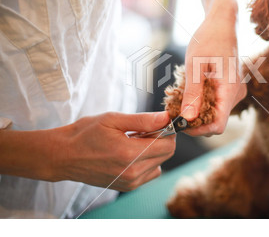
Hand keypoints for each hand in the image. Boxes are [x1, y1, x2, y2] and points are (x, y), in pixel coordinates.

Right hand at [56, 111, 174, 191]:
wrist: (63, 156)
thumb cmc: (85, 134)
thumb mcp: (113, 119)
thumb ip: (143, 120)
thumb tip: (166, 117)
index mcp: (130, 154)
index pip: (168, 144)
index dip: (167, 130)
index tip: (158, 122)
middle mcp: (133, 172)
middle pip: (167, 154)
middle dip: (161, 139)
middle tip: (143, 130)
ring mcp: (130, 182)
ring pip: (160, 164)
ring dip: (154, 151)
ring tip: (134, 142)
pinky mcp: (127, 187)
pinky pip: (150, 173)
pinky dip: (147, 162)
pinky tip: (131, 153)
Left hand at [181, 6, 246, 136]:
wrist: (222, 22)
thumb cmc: (209, 38)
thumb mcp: (195, 65)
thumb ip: (193, 93)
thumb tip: (187, 119)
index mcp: (230, 89)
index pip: (218, 125)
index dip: (198, 130)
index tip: (180, 123)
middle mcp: (236, 94)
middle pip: (216, 121)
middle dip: (195, 120)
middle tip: (175, 108)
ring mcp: (235, 91)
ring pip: (216, 113)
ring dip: (198, 110)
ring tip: (182, 95)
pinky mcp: (231, 88)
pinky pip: (217, 103)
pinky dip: (203, 101)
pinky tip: (191, 89)